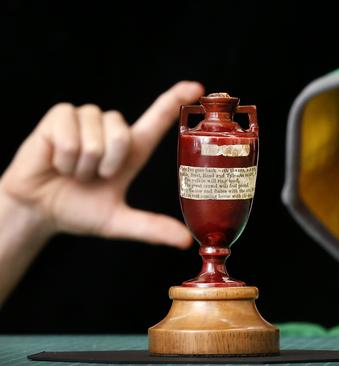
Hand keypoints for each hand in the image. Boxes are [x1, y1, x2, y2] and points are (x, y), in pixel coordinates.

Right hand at [0, 81, 203, 247]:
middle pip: (122, 135)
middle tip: (90, 177)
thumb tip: (185, 241)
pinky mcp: (60, 114)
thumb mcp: (118, 221)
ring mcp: (87, 118)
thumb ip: (151, 227)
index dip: (177, 98)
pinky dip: (63, 157)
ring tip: (71, 170)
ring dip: (81, 164)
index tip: (198, 87)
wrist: (39, 210)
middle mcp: (113, 128)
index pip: (160, 116)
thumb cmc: (79, 210)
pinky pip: (70, 134)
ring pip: (95, 137)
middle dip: (104, 165)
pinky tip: (56, 161)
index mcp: (132, 147)